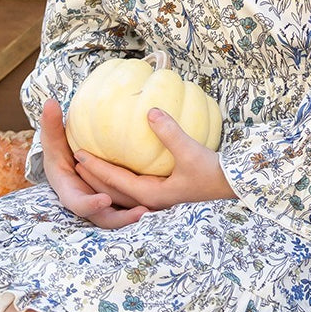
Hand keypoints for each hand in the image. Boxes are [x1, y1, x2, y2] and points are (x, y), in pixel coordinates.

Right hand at [39, 99, 149, 228]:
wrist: (64, 166)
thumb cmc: (57, 152)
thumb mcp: (53, 142)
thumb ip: (50, 126)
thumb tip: (48, 102)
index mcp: (70, 194)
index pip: (79, 205)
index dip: (91, 204)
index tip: (104, 199)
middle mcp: (88, 205)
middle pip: (106, 219)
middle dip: (123, 218)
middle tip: (142, 212)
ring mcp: (103, 208)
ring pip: (122, 216)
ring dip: (138, 215)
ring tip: (157, 211)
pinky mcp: (117, 205)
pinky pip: (131, 208)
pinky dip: (143, 208)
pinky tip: (165, 201)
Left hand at [71, 107, 236, 212]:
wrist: (235, 185)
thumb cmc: (214, 172)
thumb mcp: (191, 151)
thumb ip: (170, 132)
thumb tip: (150, 111)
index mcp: (153, 194)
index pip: (116, 180)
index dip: (96, 167)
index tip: (78, 153)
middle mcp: (152, 200)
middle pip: (113, 190)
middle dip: (92, 177)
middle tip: (74, 159)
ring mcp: (158, 199)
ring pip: (123, 191)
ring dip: (105, 179)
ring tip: (89, 164)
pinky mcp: (165, 193)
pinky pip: (135, 186)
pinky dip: (121, 177)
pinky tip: (120, 164)